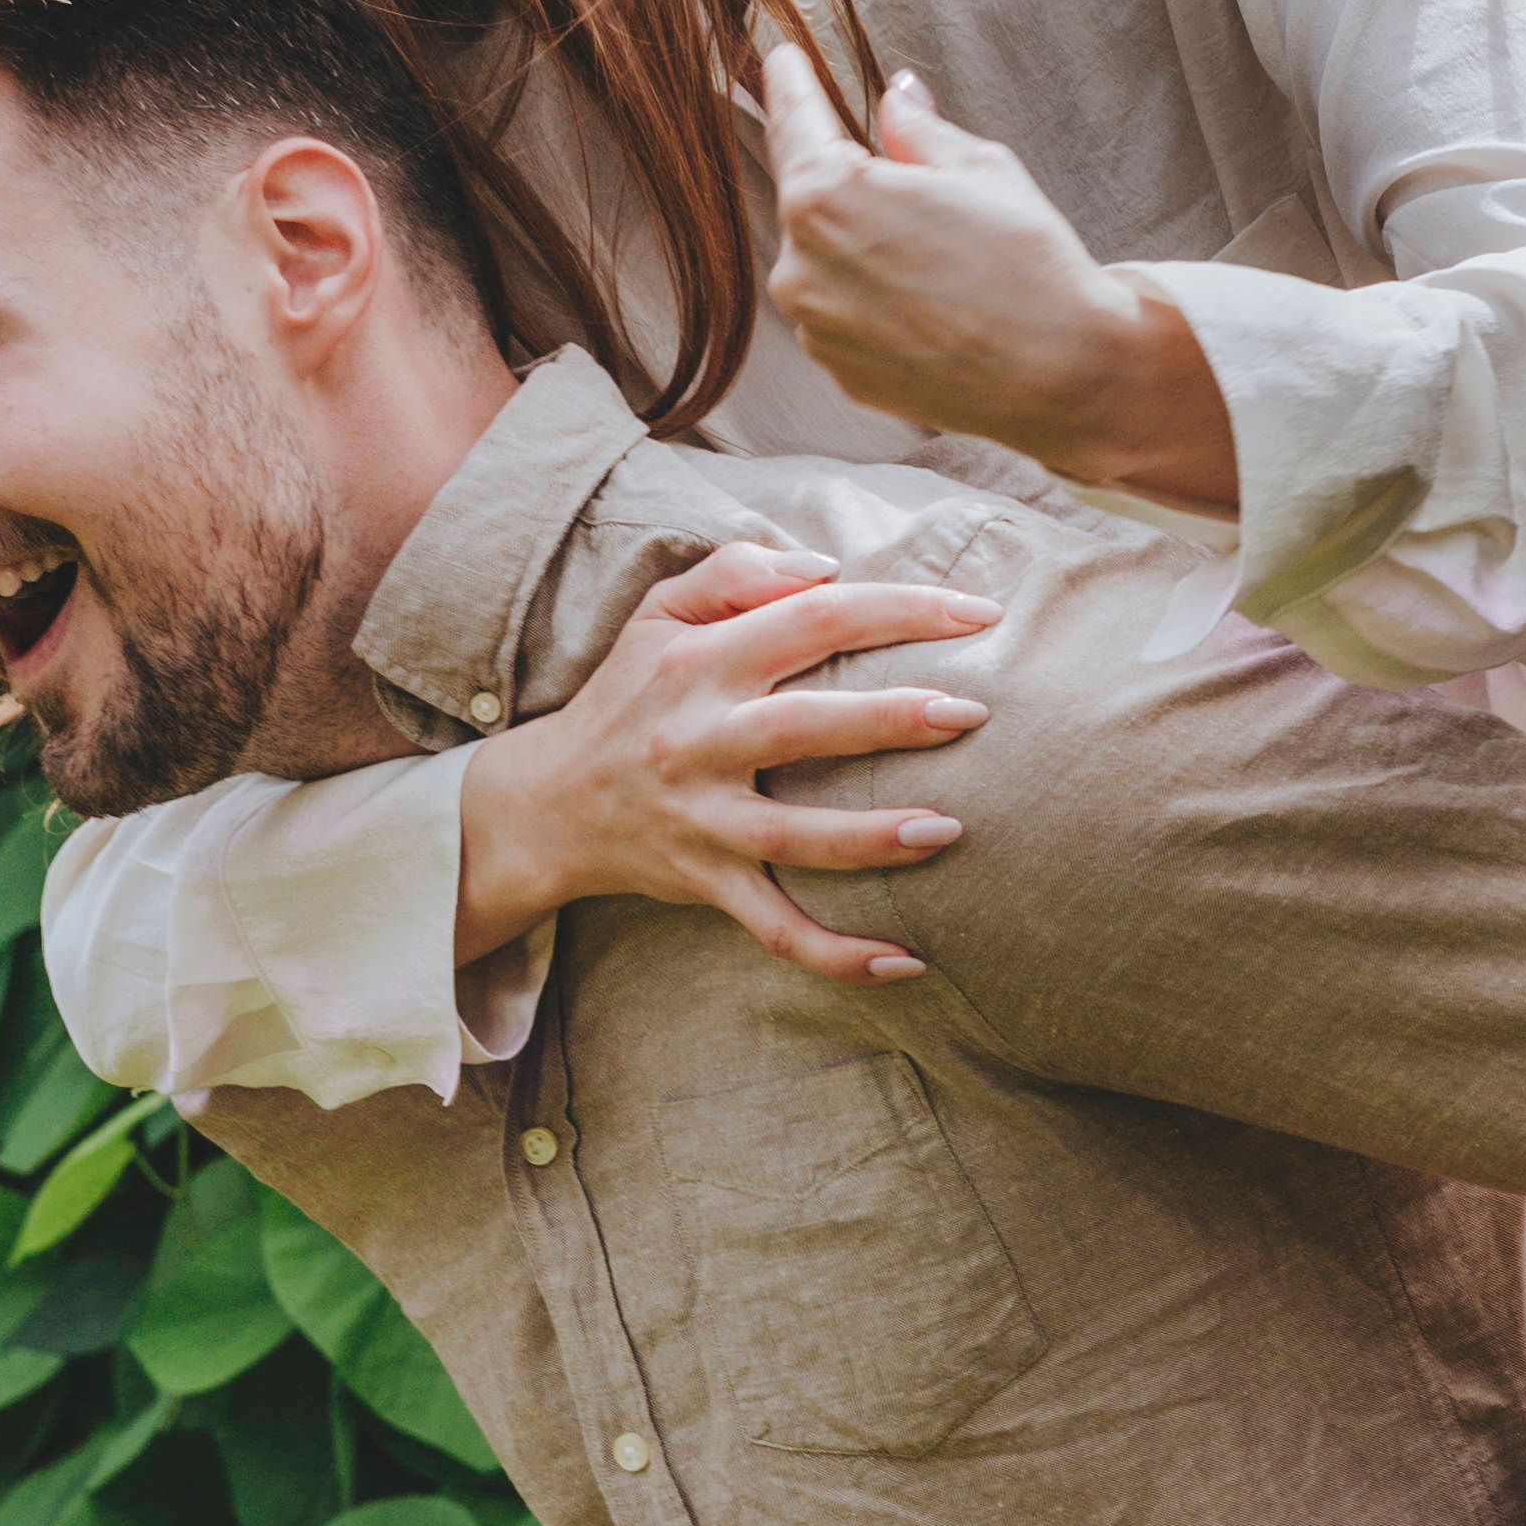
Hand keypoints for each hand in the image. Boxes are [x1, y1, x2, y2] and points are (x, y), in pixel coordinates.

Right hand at [455, 541, 996, 977]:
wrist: (545, 802)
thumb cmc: (627, 695)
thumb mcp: (658, 615)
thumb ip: (735, 572)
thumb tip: (826, 565)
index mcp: (701, 662)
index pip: (814, 619)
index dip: (900, 610)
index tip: (979, 614)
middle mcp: (700, 738)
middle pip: (805, 725)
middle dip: (892, 718)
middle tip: (973, 711)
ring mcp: (702, 818)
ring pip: (794, 836)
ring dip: (871, 838)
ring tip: (949, 829)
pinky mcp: (704, 880)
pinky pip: (773, 925)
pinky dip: (836, 953)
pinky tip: (906, 960)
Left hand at [761, 50, 1241, 515]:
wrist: (1065, 375)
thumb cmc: (1028, 263)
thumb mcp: (980, 169)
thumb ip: (917, 131)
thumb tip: (894, 98)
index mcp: (825, 196)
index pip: (794, 122)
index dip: (789, 84)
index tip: (782, 59)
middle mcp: (800, 266)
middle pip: (811, 201)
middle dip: (852, 186)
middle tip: (919, 190)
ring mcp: (816, 329)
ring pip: (826, 265)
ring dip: (865, 250)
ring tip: (944, 262)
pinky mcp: (841, 373)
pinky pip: (846, 318)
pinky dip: (877, 303)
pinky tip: (937, 306)